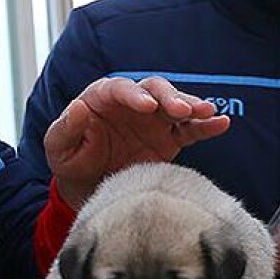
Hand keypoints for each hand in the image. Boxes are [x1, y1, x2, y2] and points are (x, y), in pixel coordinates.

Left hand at [45, 76, 229, 207]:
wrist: (87, 189)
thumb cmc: (70, 162)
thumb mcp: (58, 148)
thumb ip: (66, 128)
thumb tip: (78, 107)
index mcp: (102, 98)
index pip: (120, 88)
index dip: (134, 95)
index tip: (147, 106)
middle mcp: (132, 103)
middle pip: (155, 90)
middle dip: (169, 97)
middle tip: (181, 110)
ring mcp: (153, 120)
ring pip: (176, 105)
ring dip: (192, 106)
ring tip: (207, 112)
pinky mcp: (169, 139)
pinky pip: (190, 130)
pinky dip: (206, 126)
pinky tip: (222, 123)